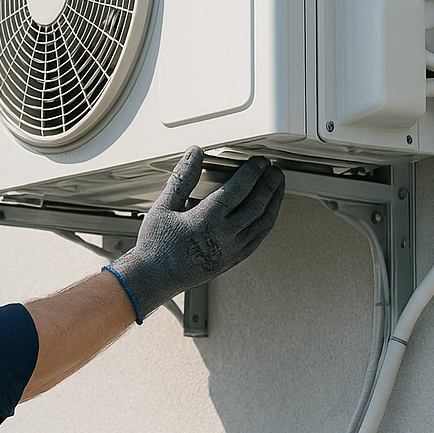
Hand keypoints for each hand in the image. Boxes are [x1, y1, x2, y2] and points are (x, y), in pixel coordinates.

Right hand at [108, 147, 284, 321]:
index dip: (252, 172)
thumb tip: (194, 154)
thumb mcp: (164, 206)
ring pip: (263, 223)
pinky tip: (268, 214)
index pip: (239, 190)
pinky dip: (267, 222)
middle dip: (270, 184)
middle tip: (274, 169)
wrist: (155, 278)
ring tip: (278, 187)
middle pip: (258, 204)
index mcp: (206, 220)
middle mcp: (224, 236)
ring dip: (274, 202)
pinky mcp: (233, 260)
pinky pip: (259, 239)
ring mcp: (232, 251)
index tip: (259, 161)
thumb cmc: (156, 245)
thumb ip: (183, 178)